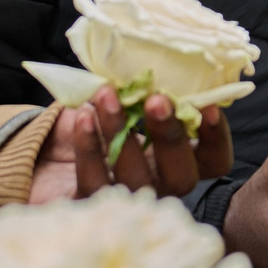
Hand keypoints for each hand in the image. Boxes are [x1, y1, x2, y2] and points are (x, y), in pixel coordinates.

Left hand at [27, 87, 231, 205]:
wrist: (51, 152)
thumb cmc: (104, 118)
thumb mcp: (128, 101)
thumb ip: (145, 90)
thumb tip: (148, 62)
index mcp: (180, 160)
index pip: (215, 161)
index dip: (216, 138)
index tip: (208, 106)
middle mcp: (161, 185)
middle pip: (182, 177)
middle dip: (170, 136)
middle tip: (157, 100)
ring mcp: (128, 200)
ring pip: (136, 179)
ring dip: (121, 133)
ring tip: (107, 95)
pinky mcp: (92, 205)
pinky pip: (94, 182)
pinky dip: (88, 148)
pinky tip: (83, 117)